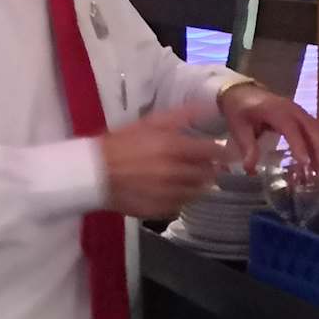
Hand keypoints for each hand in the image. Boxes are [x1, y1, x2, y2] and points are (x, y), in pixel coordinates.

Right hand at [100, 106, 227, 217]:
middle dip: (208, 169)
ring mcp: (168, 194)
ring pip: (196, 192)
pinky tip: (170, 191)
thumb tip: (207, 107)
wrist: (91, 172)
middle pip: (207, 174)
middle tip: (203, 165)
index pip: (211, 152)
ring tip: (184, 178)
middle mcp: (175, 172)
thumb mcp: (149, 123)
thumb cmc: (119, 144)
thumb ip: (180, 115)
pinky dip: (180, 199)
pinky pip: (180, 206)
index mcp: (173, 147)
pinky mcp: (160, 210)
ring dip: (196, 185)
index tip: (227, 153)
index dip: (222, 153)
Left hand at [218, 81, 318, 174]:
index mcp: (276, 110)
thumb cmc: (240, 109)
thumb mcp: (238, 127)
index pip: (290, 128)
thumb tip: (251, 169)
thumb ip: (247, 147)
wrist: (242, 92)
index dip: (299, 145)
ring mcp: (301, 112)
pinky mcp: (303, 117)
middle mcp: (293, 110)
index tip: (305, 163)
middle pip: (312, 128)